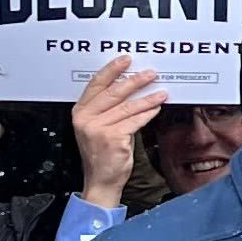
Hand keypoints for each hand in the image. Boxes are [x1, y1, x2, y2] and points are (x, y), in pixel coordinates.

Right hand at [71, 56, 165, 206]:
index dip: (112, 70)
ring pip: (128, 107)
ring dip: (147, 98)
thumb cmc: (101, 154)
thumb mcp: (96, 127)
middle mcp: (86, 118)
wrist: (101, 180)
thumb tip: (129, 89)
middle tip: (150, 74)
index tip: (126, 60)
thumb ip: (107, 109)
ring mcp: (99, 128)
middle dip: (135, 81)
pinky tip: (156, 109)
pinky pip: (135, 121)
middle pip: (114, 92)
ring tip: (160, 92)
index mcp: (80, 112)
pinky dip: (148, 114)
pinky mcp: (113, 138)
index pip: (96, 84)